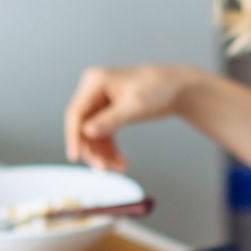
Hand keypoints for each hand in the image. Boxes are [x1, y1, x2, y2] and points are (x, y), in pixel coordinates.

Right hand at [64, 65, 189, 170]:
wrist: (176, 88)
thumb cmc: (159, 89)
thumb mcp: (135, 106)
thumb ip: (110, 120)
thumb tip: (87, 132)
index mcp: (95, 81)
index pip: (76, 112)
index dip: (74, 137)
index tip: (75, 157)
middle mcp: (93, 90)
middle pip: (82, 126)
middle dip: (93, 150)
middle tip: (104, 169)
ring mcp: (100, 102)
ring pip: (93, 135)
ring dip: (104, 154)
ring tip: (120, 168)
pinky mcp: (107, 113)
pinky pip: (103, 136)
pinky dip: (111, 150)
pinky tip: (122, 161)